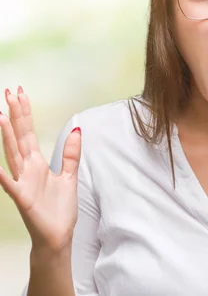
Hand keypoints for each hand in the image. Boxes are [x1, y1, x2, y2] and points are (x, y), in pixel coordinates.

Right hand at [0, 86, 81, 251]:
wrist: (57, 236)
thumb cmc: (59, 209)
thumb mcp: (70, 176)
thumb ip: (71, 154)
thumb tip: (77, 130)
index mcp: (37, 164)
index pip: (28, 133)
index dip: (25, 113)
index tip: (20, 94)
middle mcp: (27, 170)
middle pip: (19, 137)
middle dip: (15, 115)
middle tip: (8, 92)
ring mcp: (23, 183)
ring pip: (13, 155)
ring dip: (6, 136)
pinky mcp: (23, 198)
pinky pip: (11, 184)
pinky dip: (2, 174)